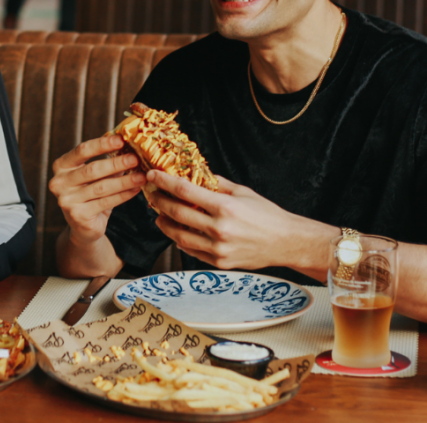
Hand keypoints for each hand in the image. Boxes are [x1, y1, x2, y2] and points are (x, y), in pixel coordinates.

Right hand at [49, 135, 146, 245]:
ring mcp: (66, 200)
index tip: (122, 140)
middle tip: (135, 159)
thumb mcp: (95, 175)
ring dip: (124, 181)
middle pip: (92, 169)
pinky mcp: (77, 215)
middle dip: (116, 163)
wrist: (83, 226)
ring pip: (101, 187)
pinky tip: (136, 189)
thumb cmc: (90, 194)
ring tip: (141, 176)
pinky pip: (105, 202)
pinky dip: (123, 195)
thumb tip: (130, 146)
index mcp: (61, 166)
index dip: (102, 144)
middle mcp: (59, 182)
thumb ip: (106, 161)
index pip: (82, 150)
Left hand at [146, 171, 329, 272]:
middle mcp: (219, 229)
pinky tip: (177, 231)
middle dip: (159, 201)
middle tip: (152, 195)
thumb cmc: (267, 215)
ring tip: (160, 215)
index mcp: (224, 207)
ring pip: (178, 235)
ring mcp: (218, 249)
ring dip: (164, 223)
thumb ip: (216, 184)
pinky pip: (191, 251)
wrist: (286, 242)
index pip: (184, 191)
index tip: (153, 175)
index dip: (164, 182)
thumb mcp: (242, 192)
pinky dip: (180, 240)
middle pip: (176, 213)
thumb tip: (194, 175)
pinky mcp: (219, 263)